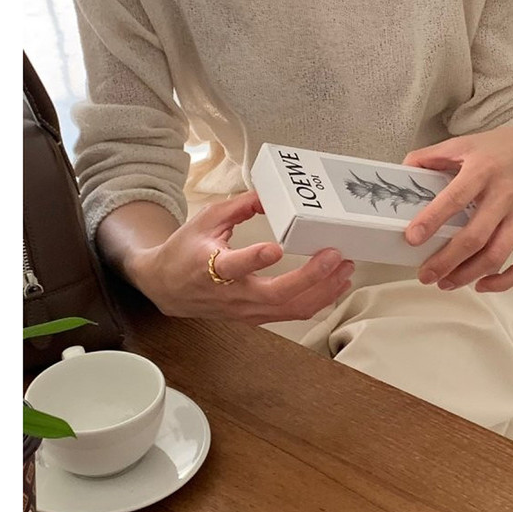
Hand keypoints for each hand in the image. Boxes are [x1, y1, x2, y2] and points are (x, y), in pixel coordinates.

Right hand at [129, 190, 354, 322]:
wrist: (166, 288)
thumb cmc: (184, 252)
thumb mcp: (206, 219)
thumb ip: (239, 206)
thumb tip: (270, 193)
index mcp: (211, 267)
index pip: (234, 266)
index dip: (255, 259)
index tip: (276, 248)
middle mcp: (231, 294)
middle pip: (276, 294)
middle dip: (312, 277)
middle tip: (336, 256)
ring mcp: (246, 310)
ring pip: (290, 309)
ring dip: (323, 291)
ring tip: (346, 269)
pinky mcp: (256, 317)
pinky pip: (291, 314)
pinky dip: (318, 301)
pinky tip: (335, 286)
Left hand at [402, 119, 512, 292]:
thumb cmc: (507, 147)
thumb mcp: (468, 143)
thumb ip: (434, 155)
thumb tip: (404, 168)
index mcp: (483, 170)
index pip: (454, 198)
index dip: (432, 220)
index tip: (412, 238)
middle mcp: (505, 194)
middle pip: (474, 238)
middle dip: (445, 262)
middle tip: (425, 274)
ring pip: (496, 256)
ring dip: (468, 275)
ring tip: (445, 282)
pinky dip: (503, 282)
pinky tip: (482, 284)